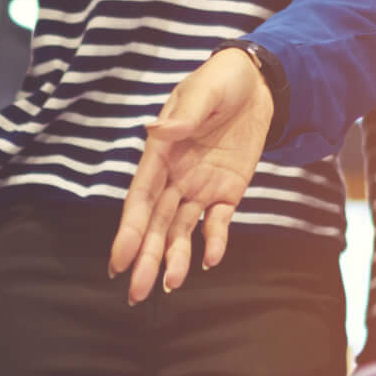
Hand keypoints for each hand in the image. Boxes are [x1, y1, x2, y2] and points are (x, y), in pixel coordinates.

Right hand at [111, 49, 273, 302]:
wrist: (256, 83)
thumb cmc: (220, 82)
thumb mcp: (204, 91)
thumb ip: (185, 115)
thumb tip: (156, 129)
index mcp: (160, 154)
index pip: (140, 198)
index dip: (128, 230)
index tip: (118, 261)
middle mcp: (175, 177)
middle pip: (156, 223)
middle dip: (145, 257)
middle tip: (137, 293)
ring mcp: (200, 187)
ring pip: (181, 230)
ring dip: (175, 257)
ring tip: (170, 285)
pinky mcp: (228, 192)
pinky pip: (218, 222)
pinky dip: (214, 240)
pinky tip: (210, 260)